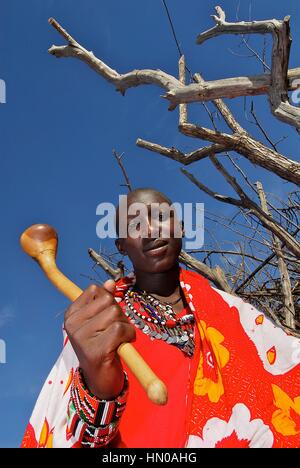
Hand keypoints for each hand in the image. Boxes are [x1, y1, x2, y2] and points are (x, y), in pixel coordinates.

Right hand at [64, 280, 134, 399]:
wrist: (101, 381)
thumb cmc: (102, 347)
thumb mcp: (100, 321)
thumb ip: (103, 301)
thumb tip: (110, 282)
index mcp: (71, 314)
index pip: (96, 290)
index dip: (109, 301)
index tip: (106, 318)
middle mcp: (73, 324)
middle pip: (108, 300)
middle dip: (119, 314)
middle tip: (115, 331)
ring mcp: (82, 337)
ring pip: (116, 314)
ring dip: (125, 326)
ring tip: (118, 340)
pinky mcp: (95, 350)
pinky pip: (120, 329)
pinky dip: (128, 336)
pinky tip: (121, 346)